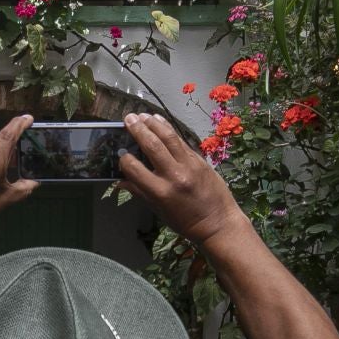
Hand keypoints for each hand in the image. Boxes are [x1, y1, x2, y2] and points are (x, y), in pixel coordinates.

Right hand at [118, 113, 243, 246]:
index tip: (121, 154)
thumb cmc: (186, 222)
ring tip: (143, 115)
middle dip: (138, 129)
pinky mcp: (199, 159)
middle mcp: (174, 175)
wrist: (218, 223)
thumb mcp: (159, 211)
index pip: (134, 168)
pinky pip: (181, 141)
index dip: (124, 159)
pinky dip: (169, 129)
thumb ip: (140, 192)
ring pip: (168, 137)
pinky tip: (160, 122)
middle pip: (152, 145)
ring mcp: (189, 165)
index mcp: (160, 192)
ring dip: (154, 123)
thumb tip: (120, 181)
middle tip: (128, 118)